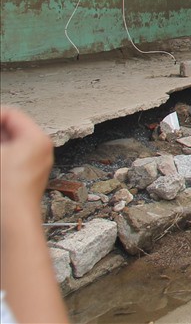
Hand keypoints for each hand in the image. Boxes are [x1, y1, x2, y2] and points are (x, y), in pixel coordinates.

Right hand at [0, 106, 53, 222]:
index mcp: (36, 138)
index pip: (11, 114)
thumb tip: (0, 127)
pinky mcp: (29, 178)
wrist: (12, 220)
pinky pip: (13, 160)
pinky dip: (3, 157)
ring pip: (12, 146)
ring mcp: (37, 164)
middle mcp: (42, 150)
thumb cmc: (5, 188)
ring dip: (0, 143)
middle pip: (12, 130)